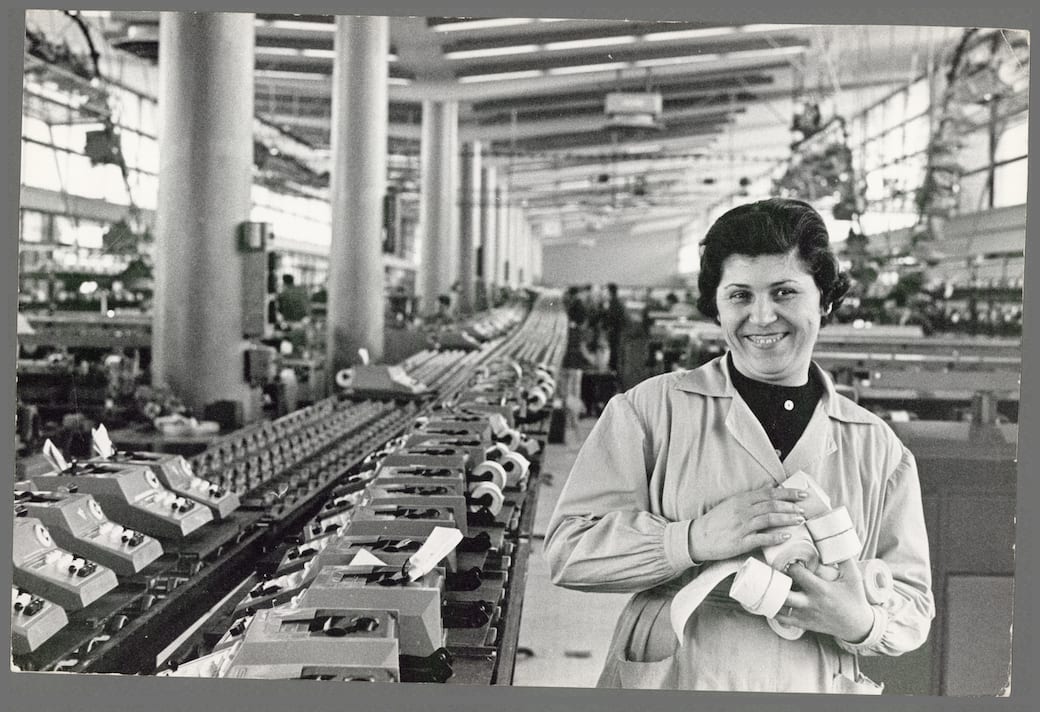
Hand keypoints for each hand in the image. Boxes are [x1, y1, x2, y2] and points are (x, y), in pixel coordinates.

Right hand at [688, 484, 807, 561]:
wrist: (698, 537)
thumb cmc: (716, 521)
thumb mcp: (731, 504)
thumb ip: (750, 498)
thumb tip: (769, 489)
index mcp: (741, 500)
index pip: (769, 493)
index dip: (787, 493)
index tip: (802, 494)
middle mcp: (743, 511)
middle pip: (771, 505)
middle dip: (791, 506)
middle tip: (805, 508)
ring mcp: (742, 526)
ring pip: (769, 519)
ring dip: (786, 519)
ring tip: (800, 520)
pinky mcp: (740, 542)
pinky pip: (761, 538)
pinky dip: (775, 537)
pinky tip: (786, 536)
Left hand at [776, 559, 874, 641]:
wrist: (857, 625)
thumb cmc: (855, 597)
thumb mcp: (853, 576)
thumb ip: (843, 557)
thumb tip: (835, 538)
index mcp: (821, 589)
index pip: (797, 573)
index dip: (790, 564)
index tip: (789, 559)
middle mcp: (811, 603)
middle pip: (784, 593)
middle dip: (776, 581)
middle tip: (773, 572)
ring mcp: (805, 615)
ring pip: (779, 607)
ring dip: (772, 595)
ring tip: (770, 584)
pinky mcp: (803, 624)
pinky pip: (782, 619)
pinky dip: (773, 609)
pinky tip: (772, 599)